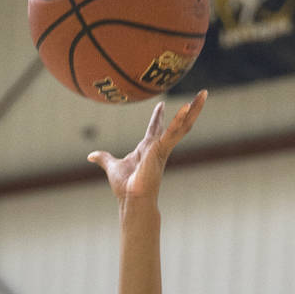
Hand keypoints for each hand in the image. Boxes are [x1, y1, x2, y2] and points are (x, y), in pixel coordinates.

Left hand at [87, 90, 206, 204]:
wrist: (131, 199)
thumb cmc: (124, 187)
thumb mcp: (111, 166)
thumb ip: (103, 158)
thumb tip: (90, 156)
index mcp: (148, 149)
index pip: (155, 129)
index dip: (158, 117)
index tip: (161, 104)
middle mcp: (159, 147)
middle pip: (177, 124)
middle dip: (189, 110)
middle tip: (200, 94)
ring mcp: (163, 148)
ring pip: (183, 125)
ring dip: (194, 110)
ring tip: (204, 94)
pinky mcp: (162, 150)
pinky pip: (173, 132)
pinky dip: (180, 120)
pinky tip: (187, 107)